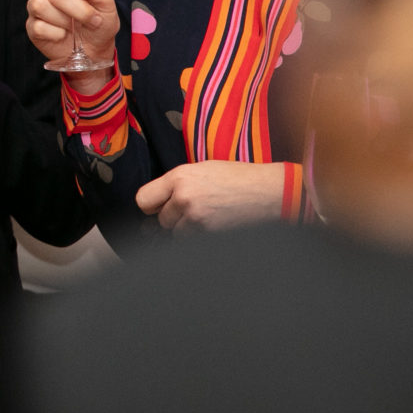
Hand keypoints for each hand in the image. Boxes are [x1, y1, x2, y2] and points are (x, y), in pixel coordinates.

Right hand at [25, 0, 117, 69]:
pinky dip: (56, 33)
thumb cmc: (100, 24)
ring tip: (75, 27)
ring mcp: (37, 9)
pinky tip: (63, 35)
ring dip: (65, 20)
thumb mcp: (106, 5)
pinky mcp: (33, 27)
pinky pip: (39, 26)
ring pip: (40, 5)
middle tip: (93, 18)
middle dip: (77, 8)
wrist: (95, 51)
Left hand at [135, 161, 287, 231]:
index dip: (151, 206)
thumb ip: (176, 185)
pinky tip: (216, 225)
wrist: (270, 192)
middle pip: (161, 220)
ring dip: (188, 230)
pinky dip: (200, 238)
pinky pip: (193, 242)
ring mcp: (196, 219)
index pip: (143, 200)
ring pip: (177, 234)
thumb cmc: (239, 178)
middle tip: (195, 210)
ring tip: (209, 216)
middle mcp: (183, 197)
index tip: (159, 207)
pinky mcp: (209, 235)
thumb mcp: (203, 170)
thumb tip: (157, 206)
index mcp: (179, 177)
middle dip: (174, 218)